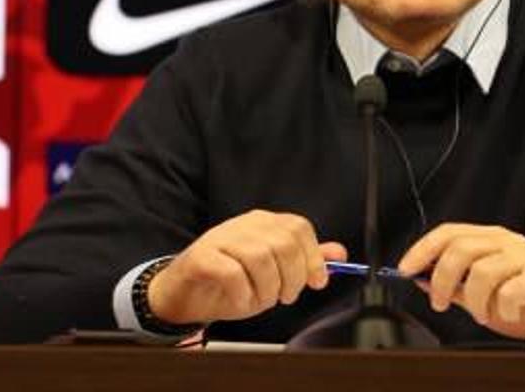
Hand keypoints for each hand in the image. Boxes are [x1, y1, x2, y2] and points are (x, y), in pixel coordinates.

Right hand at [147, 210, 347, 324]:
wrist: (186, 295)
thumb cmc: (230, 283)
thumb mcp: (275, 274)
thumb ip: (304, 261)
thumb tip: (338, 253)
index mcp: (264, 223)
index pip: (299, 228)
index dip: (313, 257)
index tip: (316, 282)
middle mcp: (244, 225)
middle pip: (283, 243)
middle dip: (292, 278)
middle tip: (285, 296)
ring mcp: (220, 238)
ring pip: (260, 257)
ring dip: (267, 288)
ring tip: (261, 299)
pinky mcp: (201, 256)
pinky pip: (231, 272)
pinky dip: (243, 293)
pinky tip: (242, 300)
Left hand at [397, 223, 524, 339]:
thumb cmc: (519, 300)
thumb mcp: (480, 291)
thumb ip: (454, 283)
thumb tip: (418, 278)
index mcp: (489, 238)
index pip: (449, 232)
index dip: (423, 249)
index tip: (404, 269)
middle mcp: (505, 241)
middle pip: (461, 248)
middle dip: (442, 279)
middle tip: (439, 303)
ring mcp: (524, 256)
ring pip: (482, 271)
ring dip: (474, 301)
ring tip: (480, 314)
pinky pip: (510, 291)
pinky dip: (501, 308)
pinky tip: (506, 313)